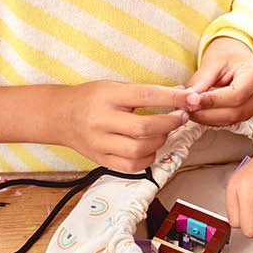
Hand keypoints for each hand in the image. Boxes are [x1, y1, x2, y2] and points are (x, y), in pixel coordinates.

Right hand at [62, 81, 192, 171]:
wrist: (60, 116)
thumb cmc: (91, 99)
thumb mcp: (115, 87)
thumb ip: (146, 92)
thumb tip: (182, 95)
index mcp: (107, 96)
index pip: (146, 96)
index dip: (173, 99)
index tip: (192, 99)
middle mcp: (101, 120)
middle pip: (145, 127)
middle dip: (170, 123)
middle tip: (181, 117)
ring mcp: (100, 143)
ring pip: (140, 149)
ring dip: (160, 141)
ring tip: (163, 132)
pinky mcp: (100, 159)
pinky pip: (131, 165)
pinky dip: (147, 159)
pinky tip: (149, 149)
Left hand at [186, 37, 252, 125]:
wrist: (237, 57)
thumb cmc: (227, 56)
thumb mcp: (212, 63)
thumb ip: (201, 81)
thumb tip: (189, 99)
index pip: (235, 95)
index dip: (212, 101)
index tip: (192, 101)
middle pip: (235, 111)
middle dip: (208, 113)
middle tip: (187, 109)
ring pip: (233, 119)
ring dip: (209, 118)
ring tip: (191, 110)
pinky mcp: (252, 111)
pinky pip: (232, 120)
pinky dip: (214, 119)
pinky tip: (201, 113)